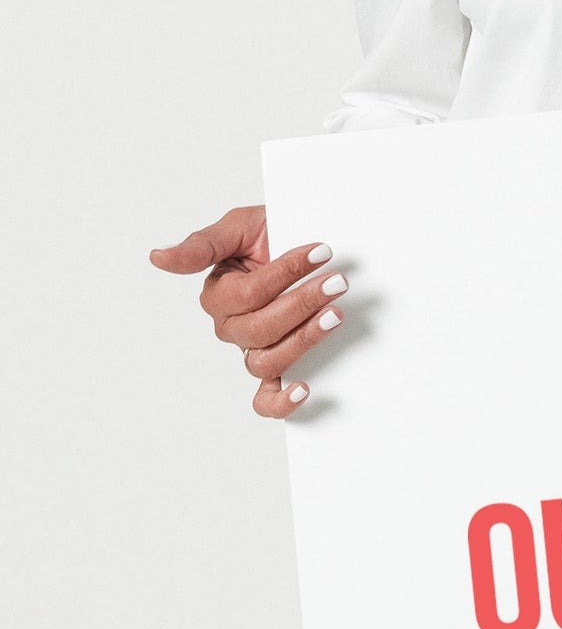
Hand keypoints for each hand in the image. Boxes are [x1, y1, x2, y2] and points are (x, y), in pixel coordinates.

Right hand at [149, 204, 347, 416]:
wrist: (309, 239)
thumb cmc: (273, 232)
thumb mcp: (240, 227)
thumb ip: (202, 245)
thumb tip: (158, 258)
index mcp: (220, 295)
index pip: (247, 295)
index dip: (285, 273)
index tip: (320, 251)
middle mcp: (233, 327)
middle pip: (260, 329)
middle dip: (302, 303)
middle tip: (337, 281)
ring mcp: (254, 348)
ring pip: (266, 360)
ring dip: (304, 338)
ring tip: (334, 314)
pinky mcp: (278, 366)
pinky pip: (267, 398)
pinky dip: (280, 401)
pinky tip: (302, 389)